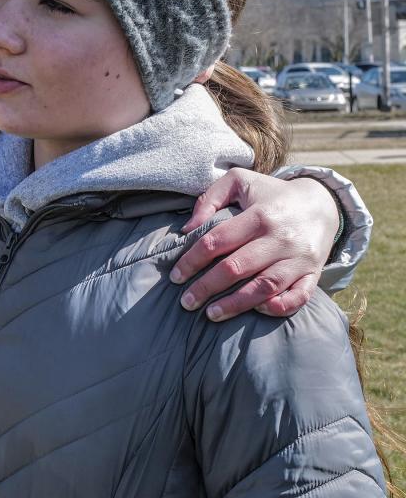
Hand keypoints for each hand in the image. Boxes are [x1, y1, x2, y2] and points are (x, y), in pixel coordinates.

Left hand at [169, 169, 340, 320]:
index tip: (176, 276)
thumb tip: (187, 229)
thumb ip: (210, 199)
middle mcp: (281, 237)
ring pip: (265, 286)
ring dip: (236, 304)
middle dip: (206, 287)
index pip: (218, 241)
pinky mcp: (314, 273)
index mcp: (260, 214)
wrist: (322, 203)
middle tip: (186, 302)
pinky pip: (299, 296)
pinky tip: (258, 310)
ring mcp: (299, 257)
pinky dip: (279, 306)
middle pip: (237, 267)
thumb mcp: (240, 182)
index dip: (192, 260)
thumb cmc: (270, 195)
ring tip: (211, 314)